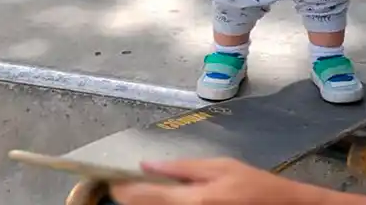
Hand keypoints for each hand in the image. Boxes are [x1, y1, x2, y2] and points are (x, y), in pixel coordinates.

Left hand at [109, 158, 327, 204]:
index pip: (145, 197)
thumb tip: (147, 165)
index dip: (123, 189)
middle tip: (123, 186)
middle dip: (130, 199)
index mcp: (194, 200)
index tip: (112, 179)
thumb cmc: (253, 184)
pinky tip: (163, 199)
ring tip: (141, 192)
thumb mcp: (221, 166)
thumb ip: (183, 168)